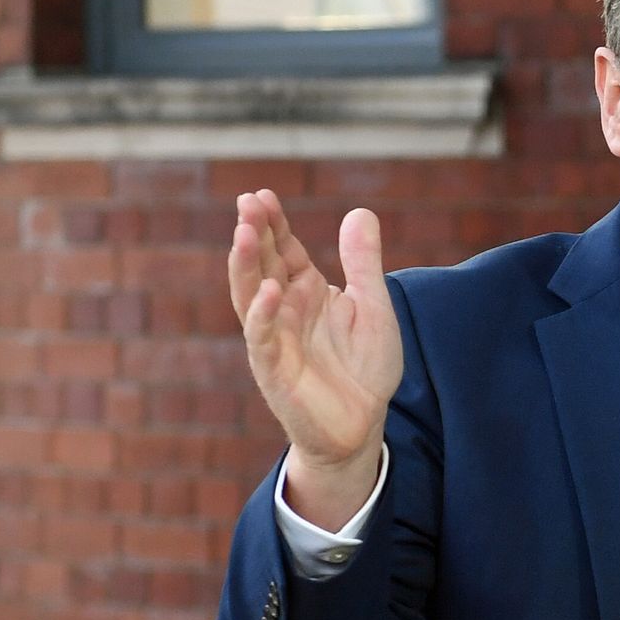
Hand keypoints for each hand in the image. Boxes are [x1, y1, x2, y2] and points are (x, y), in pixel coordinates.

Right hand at [227, 189, 403, 527]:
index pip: (283, 249)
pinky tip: (268, 290)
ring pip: (250, 295)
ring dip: (247, 265)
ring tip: (246, 233)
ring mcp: (275, 338)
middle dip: (255, 234)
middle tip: (247, 203)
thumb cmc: (364, 367)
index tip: (263, 195)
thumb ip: (364, 263)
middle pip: (262, 264)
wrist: (362, 424)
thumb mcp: (373, 307)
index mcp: (306, 291)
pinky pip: (263, 338)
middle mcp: (284, 309)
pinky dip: (263, 313)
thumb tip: (361, 211)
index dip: (274, 223)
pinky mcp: (274, 369)